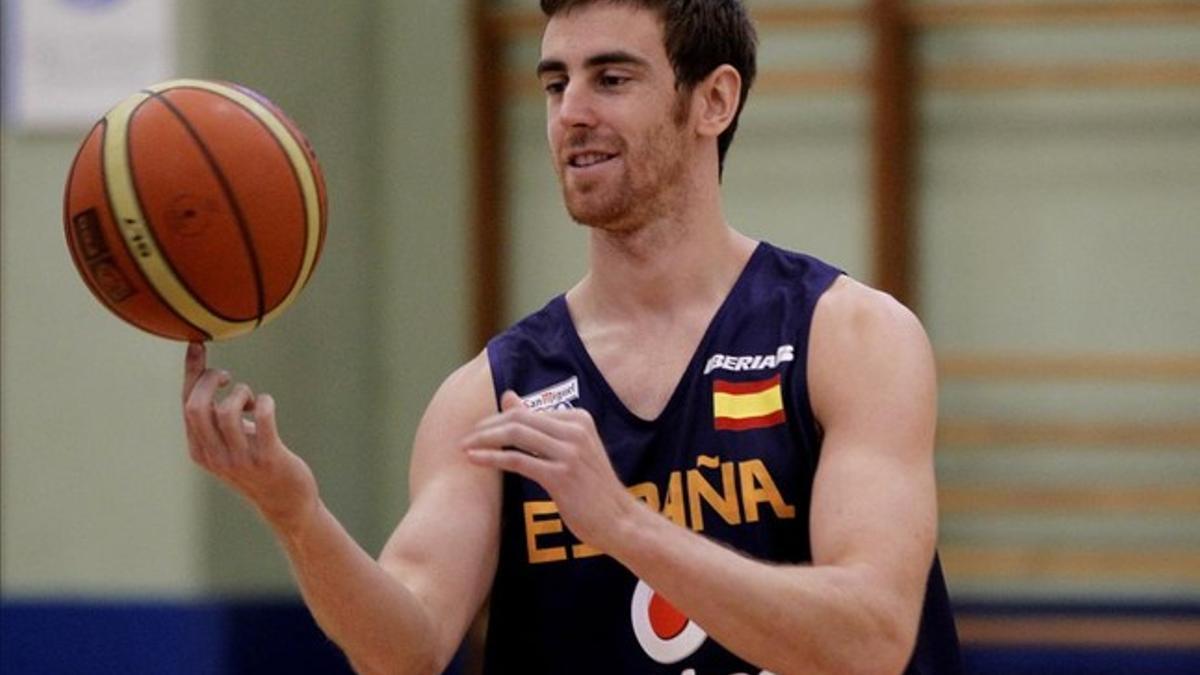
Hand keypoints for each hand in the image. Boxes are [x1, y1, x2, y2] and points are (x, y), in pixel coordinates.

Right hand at [182, 343, 317, 531]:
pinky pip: (262, 418)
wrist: (286, 503)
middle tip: (229, 378)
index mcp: (200, 451)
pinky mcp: (268, 458)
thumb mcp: (229, 442)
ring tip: (250, 400)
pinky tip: (266, 403)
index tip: (198, 346)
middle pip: (197, 407)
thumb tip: (212, 375)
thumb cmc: (258, 464)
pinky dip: (263, 402)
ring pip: (226, 411)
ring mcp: (240, 459)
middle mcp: (215, 456)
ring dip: (241, 393)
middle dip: (211, 380)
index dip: (192, 373)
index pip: (187, 405)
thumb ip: (217, 416)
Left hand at [461, 391, 636, 552]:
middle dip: (487, 427)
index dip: (498, 419)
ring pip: (516, 435)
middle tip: (466, 437)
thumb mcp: (570, 448)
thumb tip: (508, 395)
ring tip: (464, 447)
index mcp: (579, 418)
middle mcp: (576, 430)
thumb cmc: (592, 487)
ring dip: (485, 440)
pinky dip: (492, 458)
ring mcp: (570, 452)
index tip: (479, 430)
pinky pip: (518, 460)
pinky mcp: (561, 475)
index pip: (528, 411)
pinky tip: (474, 460)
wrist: (618, 519)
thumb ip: (539, 423)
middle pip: (519, 419)